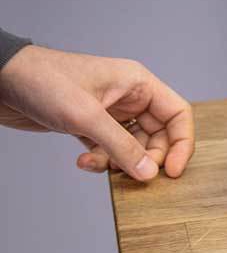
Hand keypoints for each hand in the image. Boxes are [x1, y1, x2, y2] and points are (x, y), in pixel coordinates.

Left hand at [0, 45, 194, 180]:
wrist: (0, 79)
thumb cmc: (44, 81)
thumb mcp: (87, 117)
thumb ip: (122, 147)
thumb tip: (149, 173)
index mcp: (138, 83)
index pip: (178, 114)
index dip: (182, 144)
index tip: (173, 171)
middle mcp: (129, 96)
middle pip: (158, 135)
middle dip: (146, 157)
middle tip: (133, 174)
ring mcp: (110, 111)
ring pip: (133, 146)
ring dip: (119, 162)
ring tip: (96, 163)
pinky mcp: (90, 124)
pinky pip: (110, 149)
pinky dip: (101, 160)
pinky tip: (82, 161)